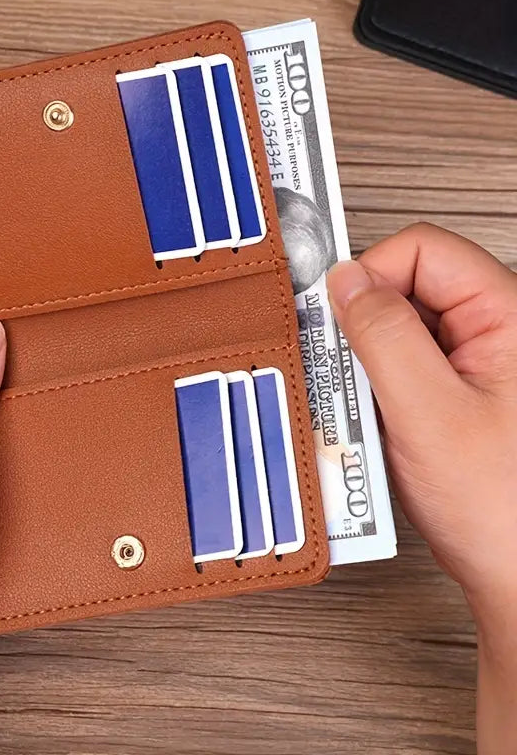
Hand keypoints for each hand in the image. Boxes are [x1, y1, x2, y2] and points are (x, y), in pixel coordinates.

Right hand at [327, 223, 516, 751]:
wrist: (515, 578)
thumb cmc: (500, 510)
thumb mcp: (427, 412)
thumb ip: (384, 334)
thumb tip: (346, 282)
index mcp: (506, 319)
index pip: (423, 252)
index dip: (370, 275)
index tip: (332, 312)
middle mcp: (492, 334)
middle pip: (406, 287)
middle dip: (360, 326)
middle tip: (340, 369)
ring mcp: (472, 367)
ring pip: (398, 330)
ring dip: (364, 364)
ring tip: (358, 409)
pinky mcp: (452, 395)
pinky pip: (399, 368)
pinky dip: (372, 390)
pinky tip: (369, 425)